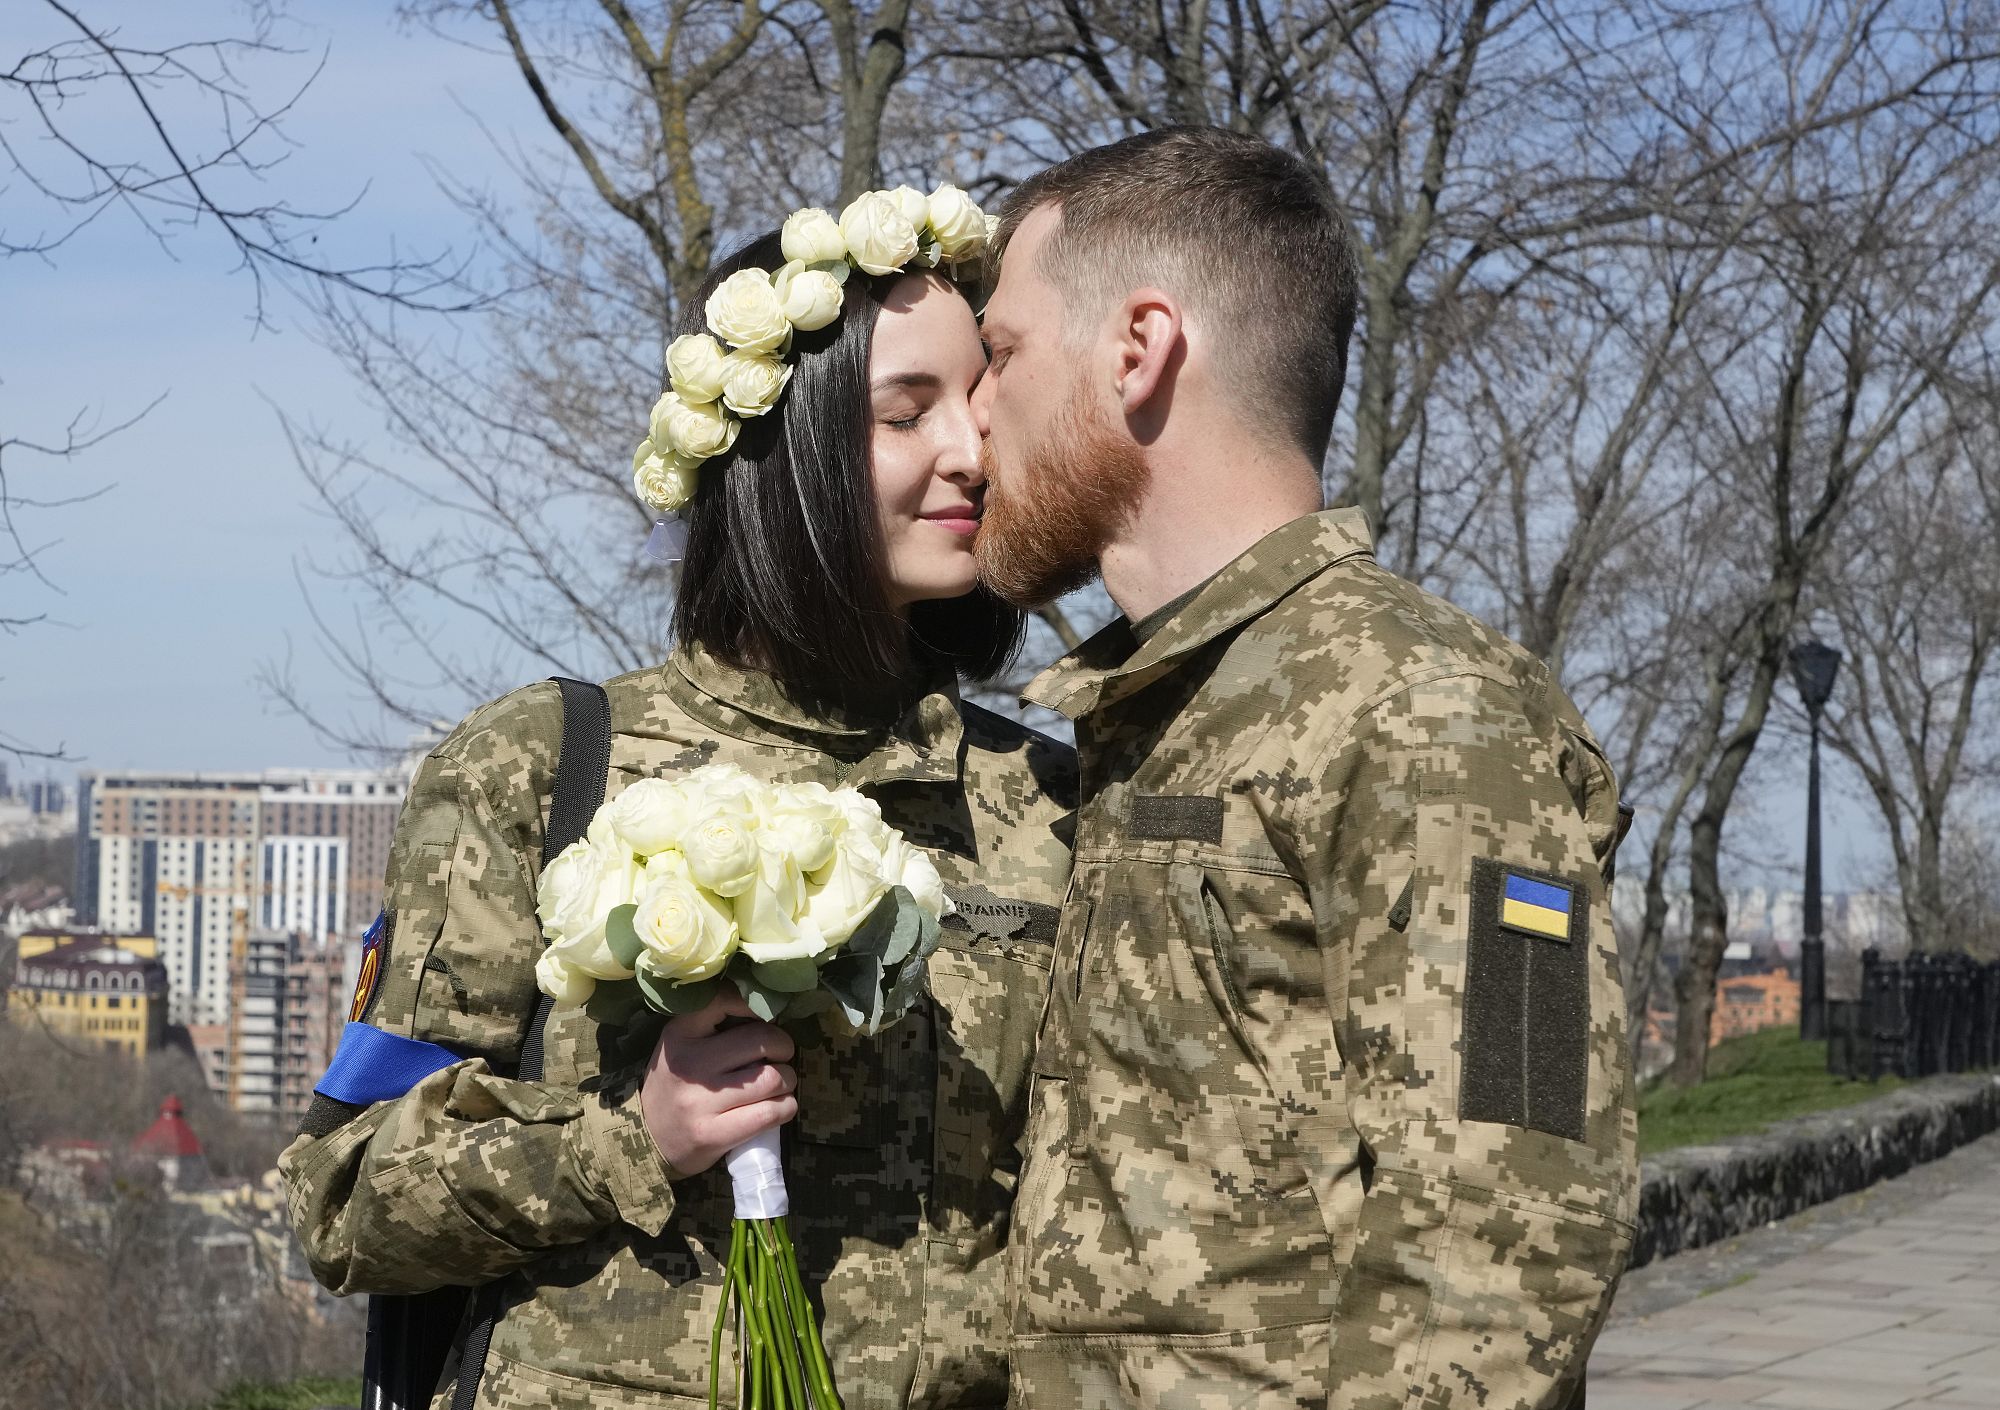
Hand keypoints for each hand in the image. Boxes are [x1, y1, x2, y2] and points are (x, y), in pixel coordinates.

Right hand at [639, 990, 797, 1175]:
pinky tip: (778, 1106)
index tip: (765, 1017)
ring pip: (774, 1078)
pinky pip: (772, 1112)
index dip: (756, 1005)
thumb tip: (768, 1011)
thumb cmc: (676, 1084)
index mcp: (680, 1034)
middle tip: (780, 1055)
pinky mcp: (714, 1134)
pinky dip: (786, 1107)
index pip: (726, 1000)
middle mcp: (690, 1065)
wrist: (648, 1139)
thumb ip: (715, 1024)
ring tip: (779, 1084)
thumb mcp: (681, 1044)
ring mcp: (702, 1102)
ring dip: (788, 1080)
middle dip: (783, 1047)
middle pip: (763, 1040)